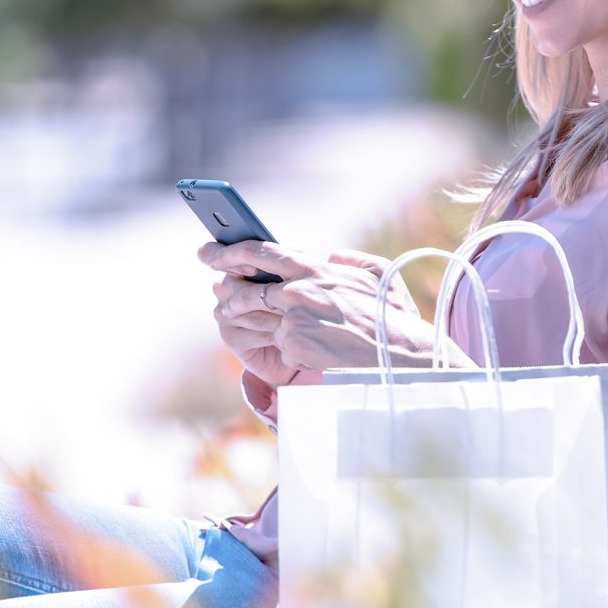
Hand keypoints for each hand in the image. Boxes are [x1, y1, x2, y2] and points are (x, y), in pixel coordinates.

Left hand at [199, 240, 427, 377]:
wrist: (398, 357)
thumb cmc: (391, 318)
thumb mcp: (378, 275)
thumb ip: (352, 259)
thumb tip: (333, 255)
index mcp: (315, 269)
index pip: (262, 252)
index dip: (229, 250)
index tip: (210, 250)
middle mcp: (299, 290)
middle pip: (245, 285)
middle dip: (224, 285)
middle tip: (214, 285)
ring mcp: (293, 318)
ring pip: (249, 314)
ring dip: (232, 313)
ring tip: (224, 311)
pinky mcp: (293, 345)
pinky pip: (271, 342)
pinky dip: (268, 342)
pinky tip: (264, 342)